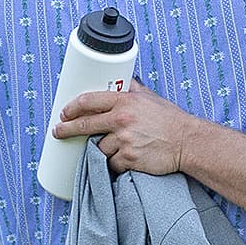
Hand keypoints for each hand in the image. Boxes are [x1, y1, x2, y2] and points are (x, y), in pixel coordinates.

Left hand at [51, 82, 203, 175]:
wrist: (187, 142)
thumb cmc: (169, 119)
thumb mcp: (149, 97)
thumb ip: (131, 89)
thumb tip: (118, 80)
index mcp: (125, 101)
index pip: (89, 101)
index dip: (72, 107)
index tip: (64, 112)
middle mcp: (122, 120)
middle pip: (84, 125)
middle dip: (66, 129)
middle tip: (58, 131)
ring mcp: (125, 140)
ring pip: (98, 147)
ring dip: (99, 149)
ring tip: (111, 147)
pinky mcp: (129, 159)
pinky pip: (111, 163)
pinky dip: (113, 163)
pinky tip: (122, 158)